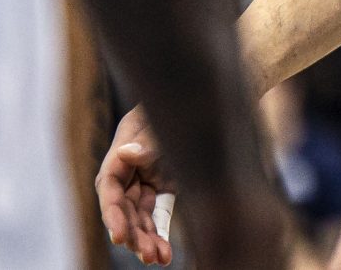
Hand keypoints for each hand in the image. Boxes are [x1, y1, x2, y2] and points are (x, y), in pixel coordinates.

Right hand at [96, 106, 292, 268]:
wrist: (231, 88)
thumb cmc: (198, 96)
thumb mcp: (173, 115)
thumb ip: (151, 141)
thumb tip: (125, 155)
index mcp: (128, 139)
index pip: (109, 182)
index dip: (111, 212)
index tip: (120, 235)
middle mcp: (134, 159)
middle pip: (123, 203)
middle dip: (132, 231)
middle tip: (146, 255)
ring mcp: (150, 171)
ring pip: (140, 212)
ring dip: (146, 237)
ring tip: (158, 259)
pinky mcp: (167, 181)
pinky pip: (158, 210)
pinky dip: (159, 230)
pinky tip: (164, 251)